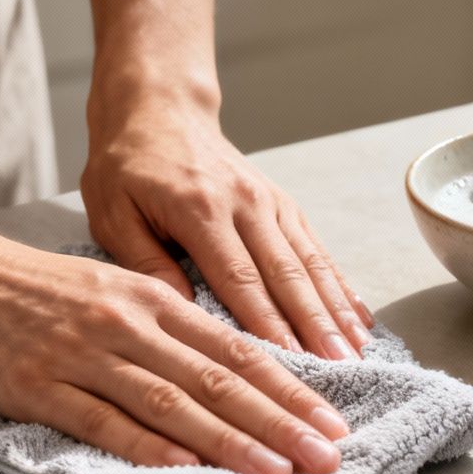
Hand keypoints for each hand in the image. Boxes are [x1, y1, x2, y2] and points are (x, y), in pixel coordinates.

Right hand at [0, 230, 347, 473]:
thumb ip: (170, 327)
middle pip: (221, 379)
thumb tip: (234, 370)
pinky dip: (148, 445)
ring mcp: (84, 356)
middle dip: (281, 422)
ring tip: (276, 471)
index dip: (290, 390)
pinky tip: (187, 467)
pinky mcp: (37, 385)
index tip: (332, 422)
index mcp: (155, 299)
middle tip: (327, 456)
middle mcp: (130, 325)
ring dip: (231, 440)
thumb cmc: (34, 286)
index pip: (239, 350)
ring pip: (173, 401)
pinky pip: (102, 419)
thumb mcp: (116, 289)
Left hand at [81, 94, 373, 359]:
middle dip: (316, 324)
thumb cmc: (128, 166)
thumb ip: (146, 264)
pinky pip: (317, 249)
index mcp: (201, 209)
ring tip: (358, 349)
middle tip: (339, 364)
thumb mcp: (113, 213)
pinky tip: (359, 316)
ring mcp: (272, 202)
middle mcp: (247, 204)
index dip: (267, 322)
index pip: (240, 278)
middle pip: (288, 274)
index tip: (288, 360)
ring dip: (337, 309)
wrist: (159, 110)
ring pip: (312, 263)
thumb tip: (181, 317)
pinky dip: (340, 285)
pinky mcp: (284, 204)